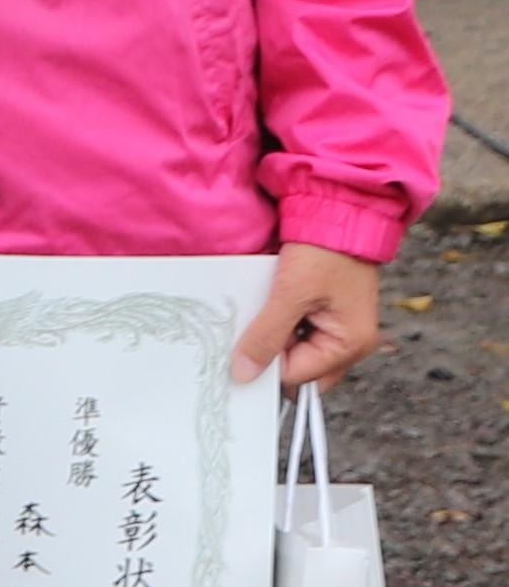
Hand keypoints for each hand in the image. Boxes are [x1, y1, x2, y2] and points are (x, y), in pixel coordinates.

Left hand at [234, 241, 383, 388]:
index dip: (266, 365)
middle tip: (245, 328)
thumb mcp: (290, 295)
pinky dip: (278, 317)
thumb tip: (244, 374)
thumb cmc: (324, 251)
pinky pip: (296, 325)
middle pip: (298, 365)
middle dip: (270, 349)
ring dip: (272, 331)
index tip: (236, 352)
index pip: (297, 376)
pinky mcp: (326, 308)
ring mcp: (338, 324)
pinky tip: (265, 300)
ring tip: (258, 307)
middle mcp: (349, 342)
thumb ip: (267, 337)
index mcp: (350, 346)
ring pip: (294, 345)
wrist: (338, 210)